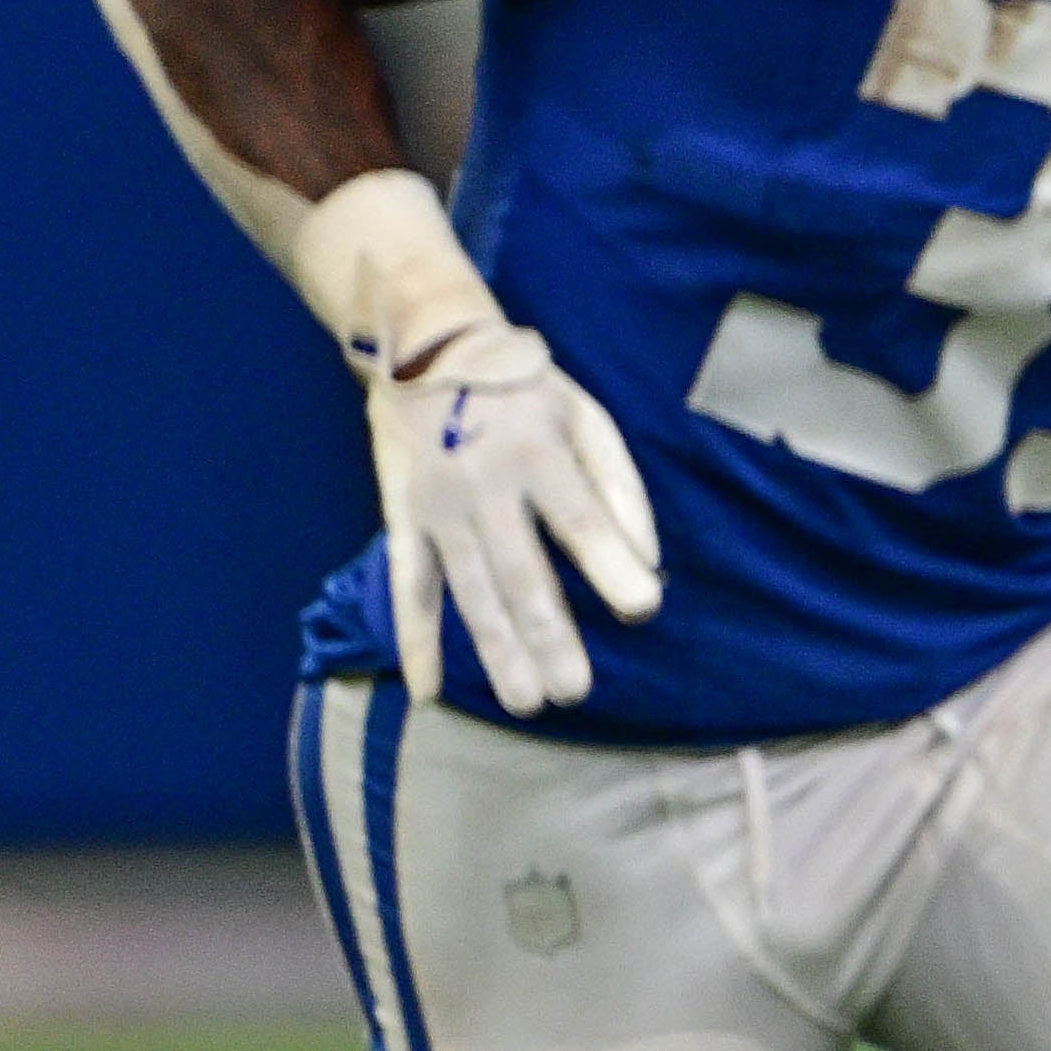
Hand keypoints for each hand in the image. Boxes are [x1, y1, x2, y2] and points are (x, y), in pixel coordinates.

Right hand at [372, 319, 661, 712]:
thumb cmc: (528, 393)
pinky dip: (414, 640)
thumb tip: (648, 562)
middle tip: (574, 691)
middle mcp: (483, 484)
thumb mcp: (586, 418)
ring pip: (467, 591)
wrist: (428, 349)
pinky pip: (408, 587)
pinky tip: (428, 689)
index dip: (610, 563)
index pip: (580, 518)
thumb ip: (620, 488)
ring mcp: (437, 507)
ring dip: (494, 651)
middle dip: (548, 635)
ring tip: (525, 702)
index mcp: (538, 453)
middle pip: (520, 572)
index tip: (642, 608)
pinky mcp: (402, 519)